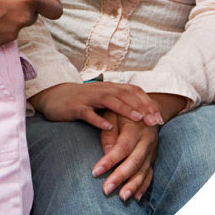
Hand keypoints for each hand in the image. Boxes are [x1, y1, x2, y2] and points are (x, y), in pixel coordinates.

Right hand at [29, 81, 163, 128]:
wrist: (54, 97)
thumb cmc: (81, 101)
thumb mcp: (102, 99)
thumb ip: (119, 102)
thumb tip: (143, 112)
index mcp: (109, 88)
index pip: (133, 91)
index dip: (147, 102)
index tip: (160, 117)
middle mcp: (101, 90)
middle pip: (125, 95)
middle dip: (142, 107)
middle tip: (155, 121)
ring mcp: (88, 98)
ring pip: (109, 100)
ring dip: (125, 109)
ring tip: (138, 119)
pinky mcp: (76, 107)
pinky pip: (88, 113)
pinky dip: (99, 119)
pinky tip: (108, 127)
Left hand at [92, 111, 158, 200]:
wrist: (147, 109)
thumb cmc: (122, 110)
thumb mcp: (112, 113)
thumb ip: (109, 131)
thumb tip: (107, 152)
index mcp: (135, 128)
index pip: (122, 147)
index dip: (109, 160)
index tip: (95, 172)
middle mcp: (146, 141)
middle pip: (134, 162)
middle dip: (120, 177)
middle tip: (106, 190)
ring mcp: (151, 151)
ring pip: (144, 171)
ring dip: (133, 186)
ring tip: (122, 198)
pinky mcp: (153, 157)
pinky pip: (150, 174)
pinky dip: (144, 186)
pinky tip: (136, 197)